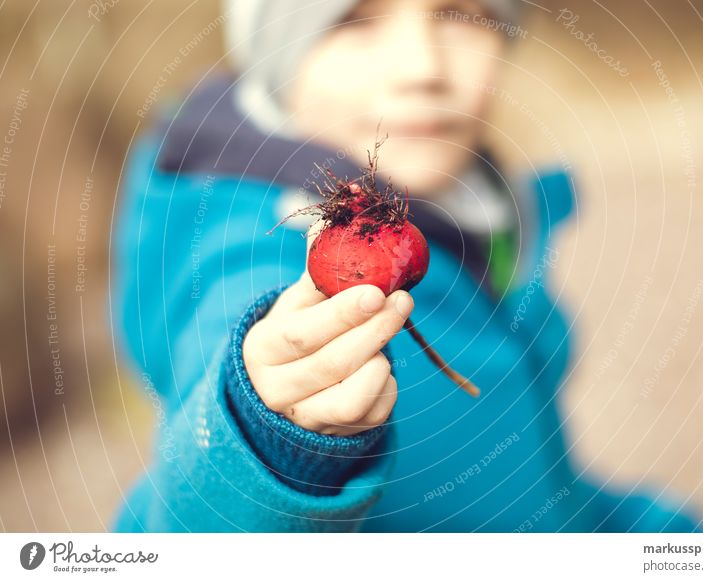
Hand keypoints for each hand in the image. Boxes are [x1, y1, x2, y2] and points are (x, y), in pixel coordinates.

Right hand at [242, 221, 412, 435]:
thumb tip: (326, 223)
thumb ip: (317, 267)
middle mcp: (276, 389)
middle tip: (404, 302)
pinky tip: (384, 363)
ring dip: (380, 361)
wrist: (286, 384)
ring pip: (351, 399)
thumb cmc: (300, 330)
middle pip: (332, 364)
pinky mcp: (334, 435)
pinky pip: (372, 415)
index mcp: (263, 347)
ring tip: (388, 333)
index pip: (303, 334)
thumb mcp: (300, 300)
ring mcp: (305, 417)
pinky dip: (387, 387)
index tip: (377, 292)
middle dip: (375, 331)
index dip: (342, 314)